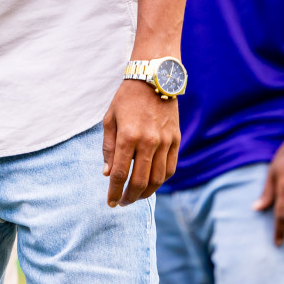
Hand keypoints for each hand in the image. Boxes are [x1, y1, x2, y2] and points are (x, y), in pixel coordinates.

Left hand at [101, 80, 179, 206]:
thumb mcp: (110, 119)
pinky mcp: (176, 140)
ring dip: (146, 193)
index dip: (114, 192)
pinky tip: (152, 184)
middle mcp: (148, 142)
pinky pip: (170, 168)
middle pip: (140, 181)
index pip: (121, 173)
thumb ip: (109, 148)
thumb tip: (108, 174)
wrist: (154, 80)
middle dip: (129, 197)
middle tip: (122, 203)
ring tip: (136, 196)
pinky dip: (162, 180)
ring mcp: (165, 142)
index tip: (110, 202)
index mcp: (128, 136)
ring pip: (158, 179)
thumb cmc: (126, 99)